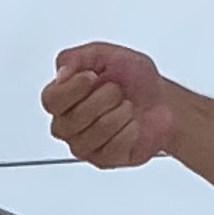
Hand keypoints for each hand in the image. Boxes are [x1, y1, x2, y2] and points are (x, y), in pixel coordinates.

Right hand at [42, 42, 174, 168]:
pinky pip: (114, 146)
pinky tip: (132, 124)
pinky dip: (131, 130)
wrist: (162, 102)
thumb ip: (77, 57)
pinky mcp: (103, 160)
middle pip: (75, 117)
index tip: (92, 77)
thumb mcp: (106, 54)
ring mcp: (83, 145)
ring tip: (127, 107)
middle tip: (117, 91)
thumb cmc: (134, 80)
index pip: (51, 100)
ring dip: (121, 113)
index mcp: (62, 98)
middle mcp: (67, 124)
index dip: (73, 88)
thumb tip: (61, 73)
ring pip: (98, 131)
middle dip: (106, 97)